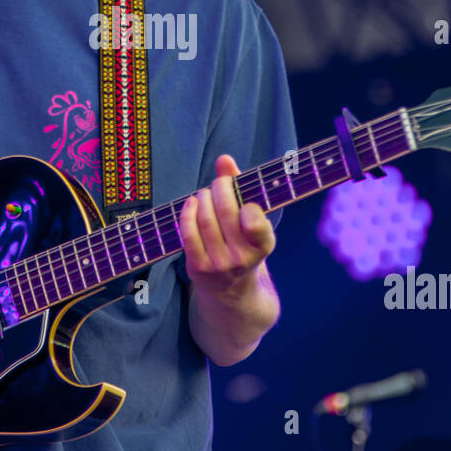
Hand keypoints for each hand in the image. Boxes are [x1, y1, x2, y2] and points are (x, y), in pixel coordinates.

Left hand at [179, 154, 275, 296]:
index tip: (244, 199)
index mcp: (263, 245)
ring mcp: (219, 264)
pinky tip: (191, 203)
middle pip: (225, 211)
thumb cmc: (243, 244)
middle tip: (220, 184)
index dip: (247, 205)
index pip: (257, 222)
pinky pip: (188, 233)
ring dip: (202, 197)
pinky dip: (187, 212)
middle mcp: (243, 257)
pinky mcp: (198, 267)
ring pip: (205, 219)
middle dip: (220, 188)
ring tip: (205, 194)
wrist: (232, 290)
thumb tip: (224, 159)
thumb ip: (241, 187)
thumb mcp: (252, 221)